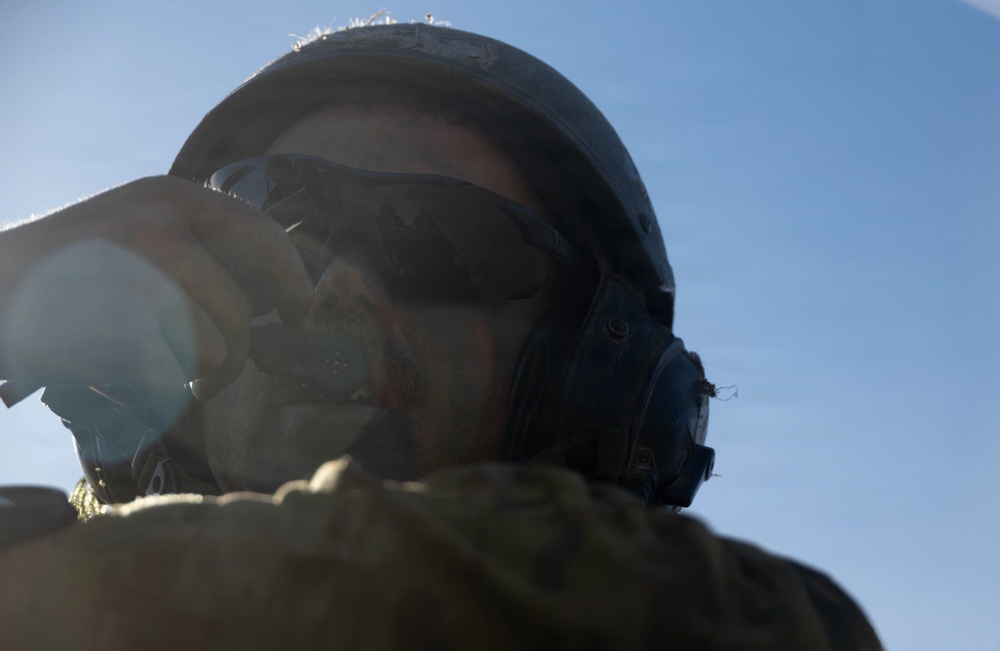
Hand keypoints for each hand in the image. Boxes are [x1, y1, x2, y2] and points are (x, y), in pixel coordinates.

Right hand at [0, 175, 312, 402]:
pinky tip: (131, 379)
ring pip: (216, 352)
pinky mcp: (117, 323)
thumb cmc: (62, 274)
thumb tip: (276, 293)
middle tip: (224, 373)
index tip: (300, 311)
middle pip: (241, 311)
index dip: (292, 279)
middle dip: (242, 352)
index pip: (260, 234)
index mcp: (168, 197)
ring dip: (204, 379)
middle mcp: (160, 226)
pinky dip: (160, 391)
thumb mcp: (129, 231)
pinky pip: (174, 378)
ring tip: (175, 380)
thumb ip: (195, 248)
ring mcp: (138, 274)